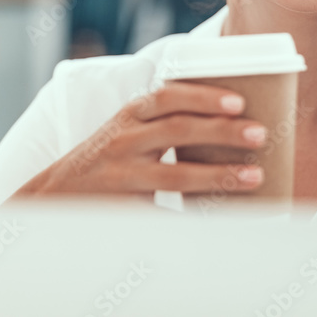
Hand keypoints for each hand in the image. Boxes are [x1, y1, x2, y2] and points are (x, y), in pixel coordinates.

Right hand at [8, 82, 267, 201]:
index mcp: (130, 114)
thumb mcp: (129, 128)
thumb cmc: (107, 157)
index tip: (238, 101)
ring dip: (219, 175)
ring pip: (175, 175)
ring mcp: (123, 175)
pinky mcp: (124, 208)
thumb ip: (166, 120)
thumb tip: (228, 117)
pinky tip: (223, 220)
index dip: (204, 96)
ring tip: (254, 176)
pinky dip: (194, 218)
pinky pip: (164, 214)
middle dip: (223, 131)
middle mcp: (125, 140)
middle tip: (260, 134)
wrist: (57, 194)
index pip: (168, 95)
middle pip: (179, 130)